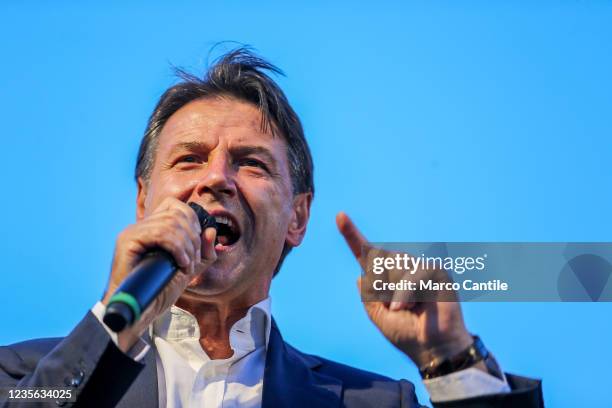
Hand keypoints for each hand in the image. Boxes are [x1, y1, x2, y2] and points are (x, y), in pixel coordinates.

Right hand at [102, 197, 216, 351]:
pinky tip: (180, 263)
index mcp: (152, 228)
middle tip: (193, 261)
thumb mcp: (189, 270)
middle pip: (177, 212)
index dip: (192, 220)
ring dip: (187, 246)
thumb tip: (211, 231)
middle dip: (193, 237)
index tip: (197, 246)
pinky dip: (177, 248)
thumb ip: (203, 253)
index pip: (175, 205)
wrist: (140, 312)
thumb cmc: (160, 292)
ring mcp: (133, 232)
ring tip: (187, 266)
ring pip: (171, 222)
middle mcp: (141, 226)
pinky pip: (160, 233)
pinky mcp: (127, 241)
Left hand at [336, 212, 471, 368]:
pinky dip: (403, 295)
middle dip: (381, 288)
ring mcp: (419, 267)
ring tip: (407, 309)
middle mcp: (402, 267)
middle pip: (378, 261)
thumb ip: (368, 295)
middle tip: (397, 308)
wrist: (432, 350)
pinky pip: (409, 276)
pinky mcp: (435, 271)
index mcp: (387, 276)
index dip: (352, 235)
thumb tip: (361, 275)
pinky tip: (406, 308)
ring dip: (394, 293)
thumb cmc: (407, 334)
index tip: (339, 216)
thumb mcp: (378, 315)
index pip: (366, 253)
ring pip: (393, 267)